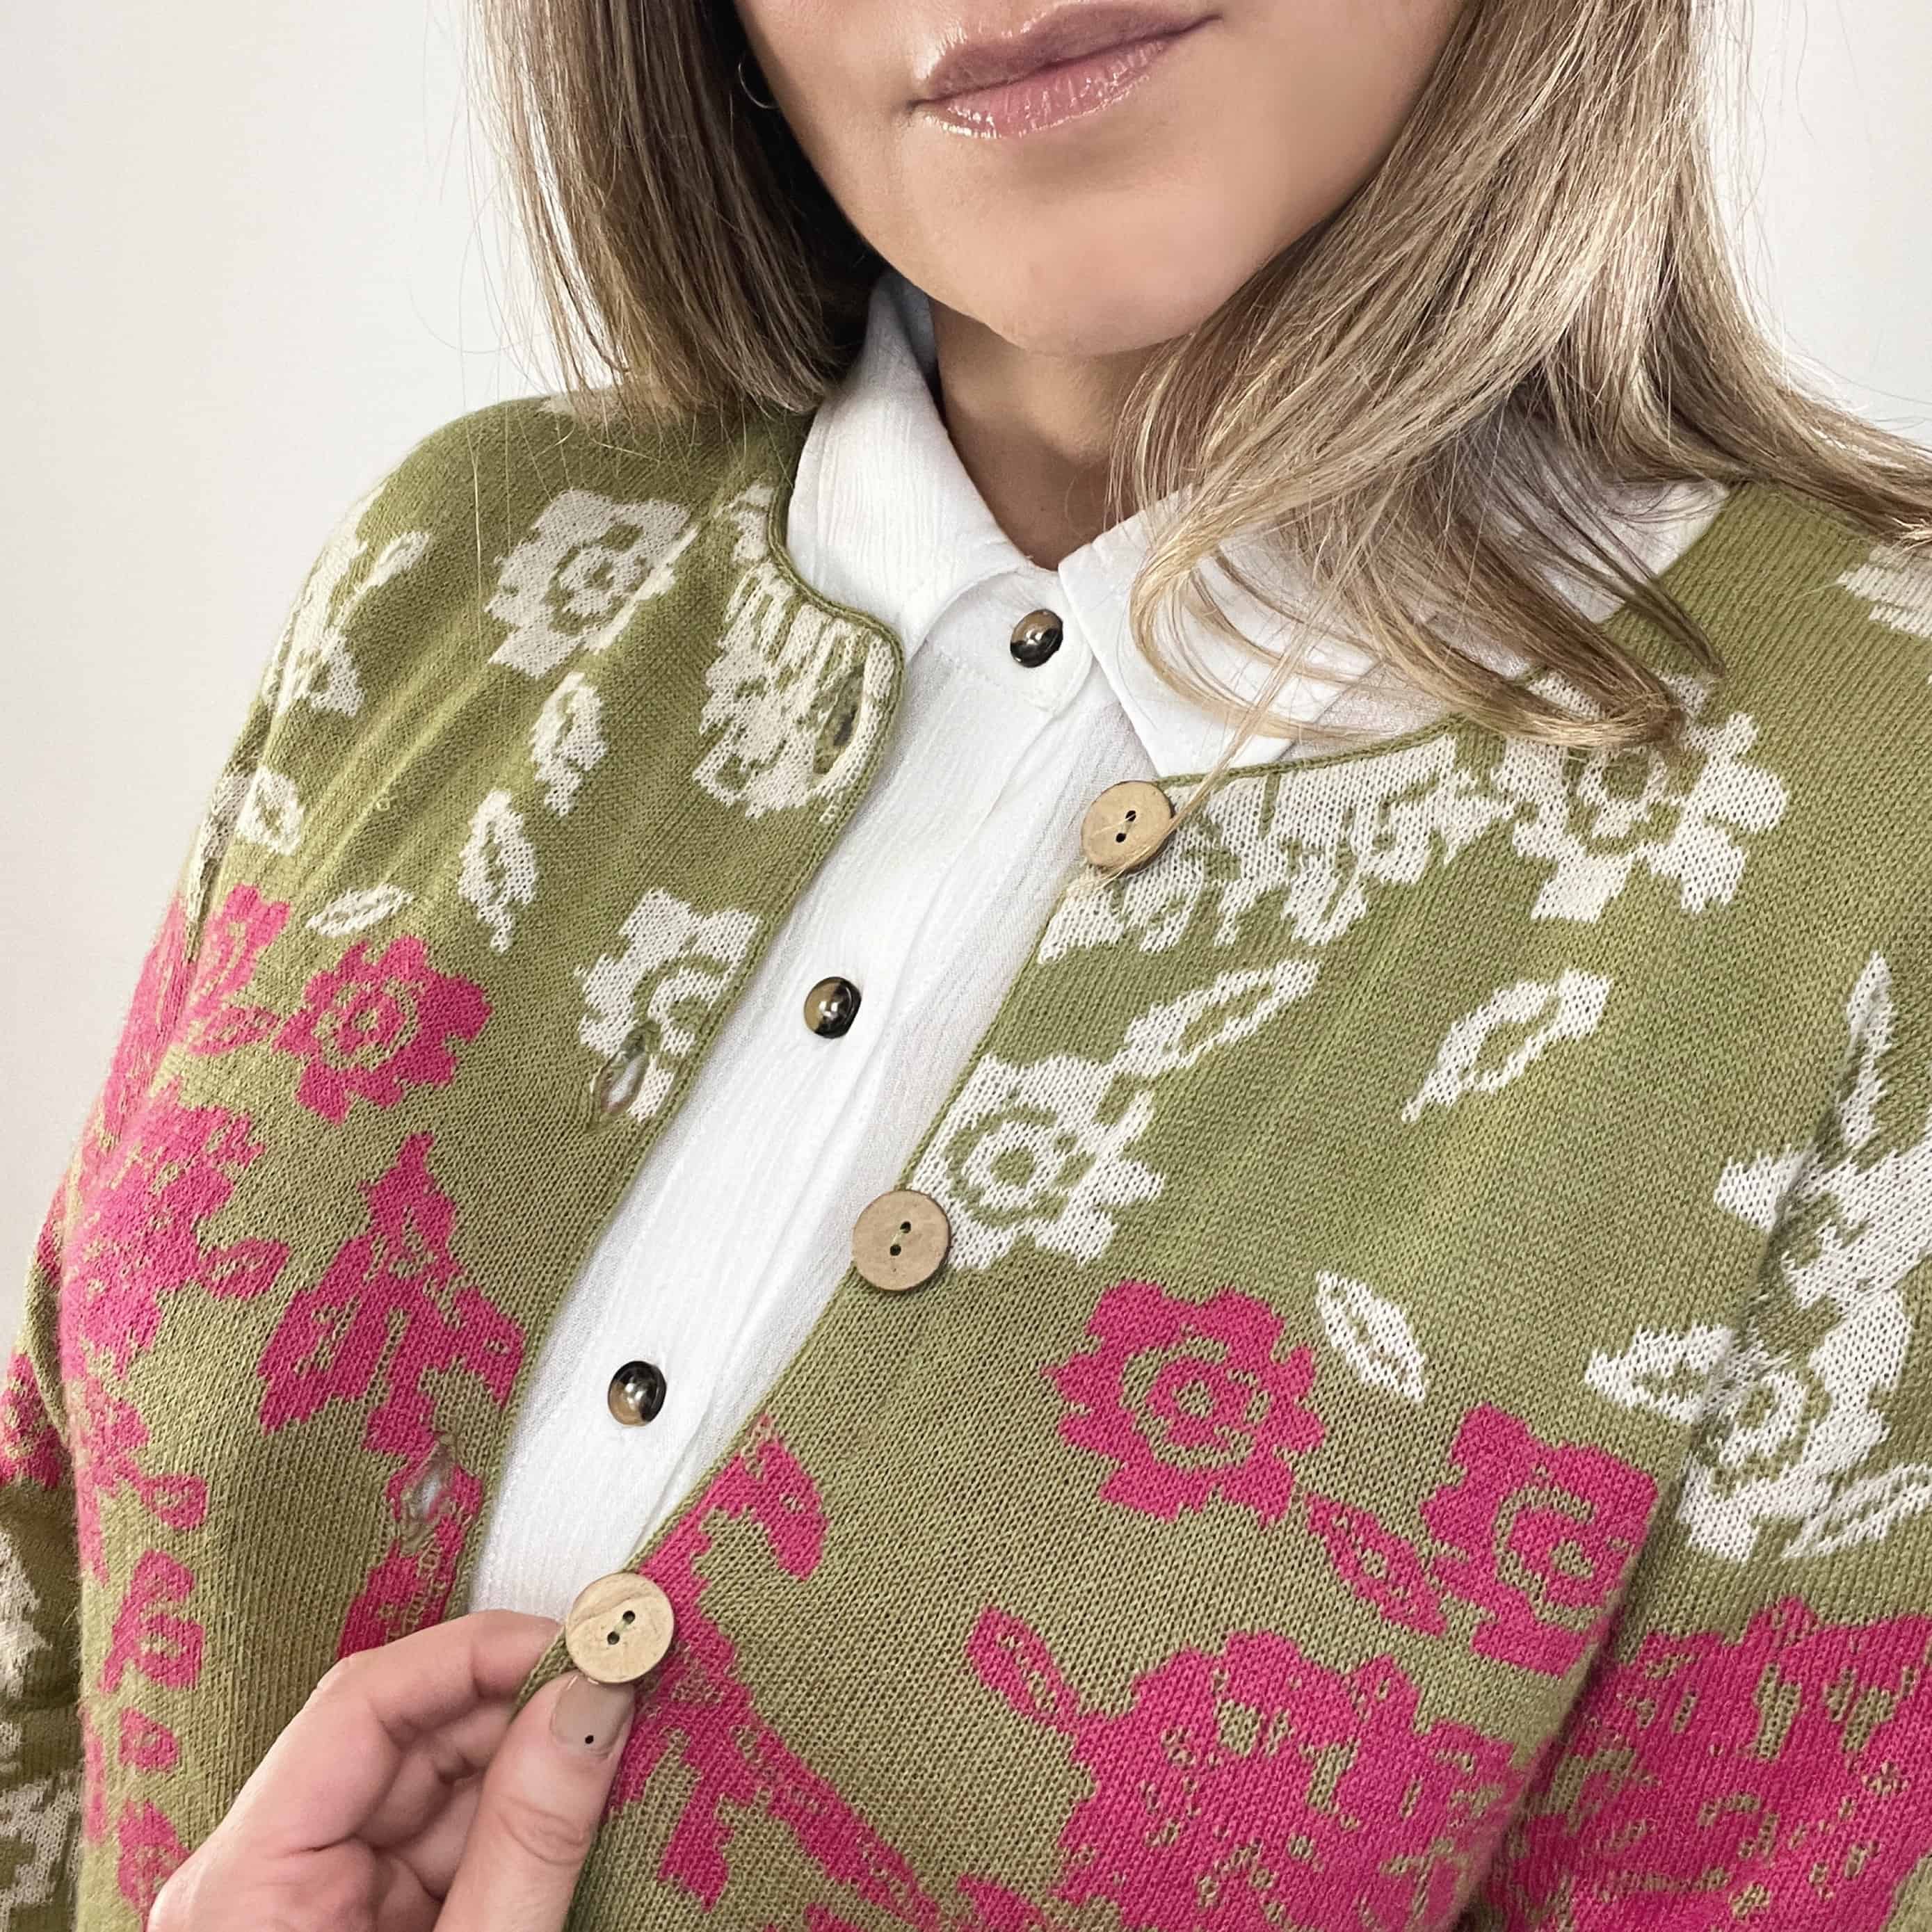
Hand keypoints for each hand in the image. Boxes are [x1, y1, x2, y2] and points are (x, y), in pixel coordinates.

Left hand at [151, 1610, 636, 1931]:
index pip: (363, 1701)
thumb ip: (527, 1839)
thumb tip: (589, 1698)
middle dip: (522, 1703)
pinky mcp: (353, 1926)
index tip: (583, 1638)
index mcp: (242, 1888)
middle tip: (622, 1675)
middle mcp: (260, 1880)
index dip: (481, 1651)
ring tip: (620, 1734)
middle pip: (406, 1735)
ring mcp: (306, 1904)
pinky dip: (519, 1821)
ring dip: (532, 1760)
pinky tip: (581, 1798)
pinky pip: (443, 1842)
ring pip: (438, 1785)